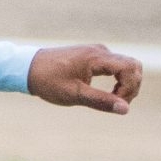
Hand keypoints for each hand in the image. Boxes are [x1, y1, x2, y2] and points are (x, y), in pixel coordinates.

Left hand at [27, 43, 142, 113]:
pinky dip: (118, 80)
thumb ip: (101, 101)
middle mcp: (100, 51)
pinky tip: (108, 94)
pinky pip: (116, 66)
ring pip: (126, 66)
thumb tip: (125, 109)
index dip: (130, 88)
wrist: (27, 68)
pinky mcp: (94, 57)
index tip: (116, 103)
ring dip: (126, 84)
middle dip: (132, 86)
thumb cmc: (48, 81)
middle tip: (118, 104)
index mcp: (96, 58)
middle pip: (133, 66)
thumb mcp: (74, 95)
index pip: (130, 68)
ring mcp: (97, 52)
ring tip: (112, 100)